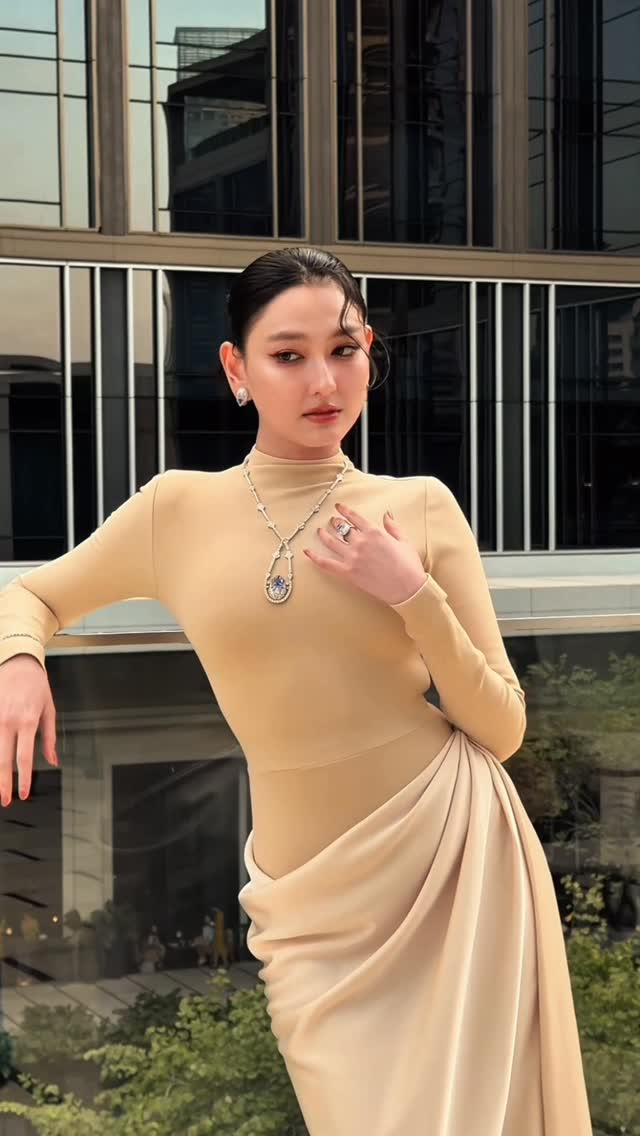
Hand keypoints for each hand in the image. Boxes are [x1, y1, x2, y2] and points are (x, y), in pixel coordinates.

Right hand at [0, 654, 57, 805]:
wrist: (18, 662)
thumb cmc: (36, 685)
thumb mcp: (49, 710)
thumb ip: (49, 738)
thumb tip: (53, 760)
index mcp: (27, 722)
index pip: (24, 757)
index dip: (23, 779)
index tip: (23, 794)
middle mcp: (8, 721)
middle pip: (3, 759)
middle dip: (3, 783)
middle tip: (5, 800)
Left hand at [303, 502, 427, 605]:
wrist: (407, 588)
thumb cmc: (408, 565)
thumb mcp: (404, 541)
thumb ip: (393, 526)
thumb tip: (387, 514)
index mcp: (374, 532)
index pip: (354, 517)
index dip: (344, 510)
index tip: (338, 507)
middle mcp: (361, 542)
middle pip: (342, 528)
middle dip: (335, 523)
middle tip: (331, 521)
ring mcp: (353, 558)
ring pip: (331, 542)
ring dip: (324, 535)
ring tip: (319, 531)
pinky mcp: (348, 573)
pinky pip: (327, 563)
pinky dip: (315, 557)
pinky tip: (307, 552)